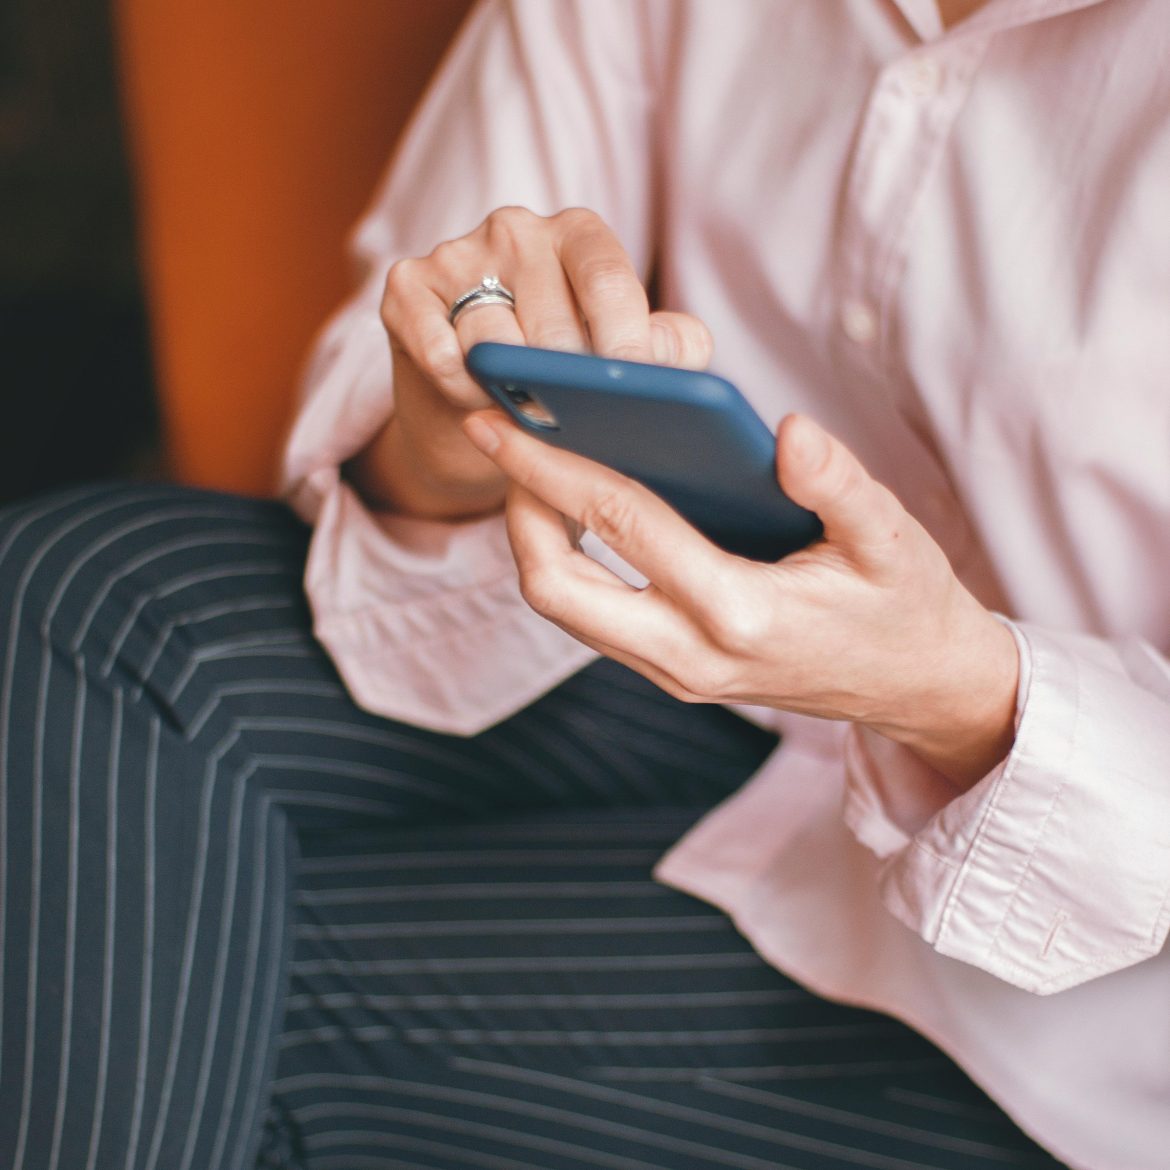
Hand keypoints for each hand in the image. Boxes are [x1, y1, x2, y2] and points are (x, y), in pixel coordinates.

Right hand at [346, 206, 711, 520]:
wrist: (468, 404)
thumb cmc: (555, 373)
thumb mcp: (617, 359)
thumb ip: (666, 349)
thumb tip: (677, 355)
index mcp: (580, 234)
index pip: (609, 280)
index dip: (624, 342)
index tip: (631, 389)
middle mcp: (517, 228)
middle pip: (552, 325)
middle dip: (564, 388)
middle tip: (568, 420)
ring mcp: (457, 252)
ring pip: (493, 341)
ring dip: (508, 393)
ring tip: (519, 410)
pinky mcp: (405, 287)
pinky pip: (440, 351)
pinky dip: (459, 388)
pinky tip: (471, 398)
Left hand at [462, 409, 1019, 788]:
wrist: (911, 685)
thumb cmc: (900, 602)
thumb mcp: (891, 538)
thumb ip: (839, 483)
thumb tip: (788, 429)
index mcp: (739, 612)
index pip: (620, 523)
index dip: (550, 465)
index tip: (498, 421)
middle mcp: (691, 655)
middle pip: (558, 589)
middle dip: (516, 513)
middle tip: (506, 444)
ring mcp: (676, 674)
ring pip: (567, 612)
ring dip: (534, 542)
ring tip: (533, 471)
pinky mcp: (673, 676)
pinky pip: (593, 622)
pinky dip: (568, 565)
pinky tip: (576, 513)